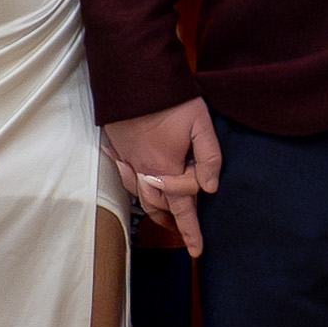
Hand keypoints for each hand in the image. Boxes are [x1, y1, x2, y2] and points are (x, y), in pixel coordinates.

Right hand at [103, 99, 222, 256]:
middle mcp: (144, 169)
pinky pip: (125, 176)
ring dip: (153, 206)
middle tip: (183, 229)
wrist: (132, 76)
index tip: (197, 251)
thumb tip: (210, 188)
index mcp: (166, 169)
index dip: (191, 231)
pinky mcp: (117, 146)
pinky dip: (134, 185)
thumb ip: (210, 157)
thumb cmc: (171, 99)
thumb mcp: (201, 124)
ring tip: (163, 211)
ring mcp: (127, 158)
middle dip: (171, 220)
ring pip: (139, 194)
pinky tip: (138, 181)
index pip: (182, 209)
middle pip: (158, 206)